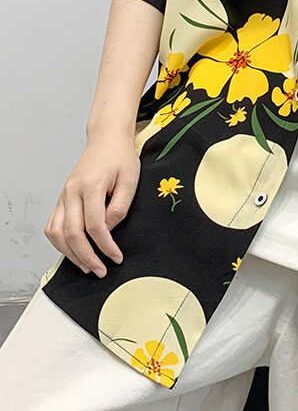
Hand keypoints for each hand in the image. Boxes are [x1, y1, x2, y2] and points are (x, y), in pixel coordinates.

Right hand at [44, 132, 139, 276]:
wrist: (106, 139)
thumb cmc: (120, 157)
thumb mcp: (131, 180)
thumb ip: (120, 207)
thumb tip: (109, 229)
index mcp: (91, 186)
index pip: (95, 225)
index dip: (106, 246)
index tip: (116, 257)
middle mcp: (72, 192)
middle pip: (72, 233)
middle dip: (87, 256)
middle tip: (100, 271)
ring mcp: (64, 195)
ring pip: (57, 232)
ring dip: (70, 253)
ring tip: (86, 266)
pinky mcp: (62, 198)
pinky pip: (53, 225)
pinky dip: (59, 242)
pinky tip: (72, 251)